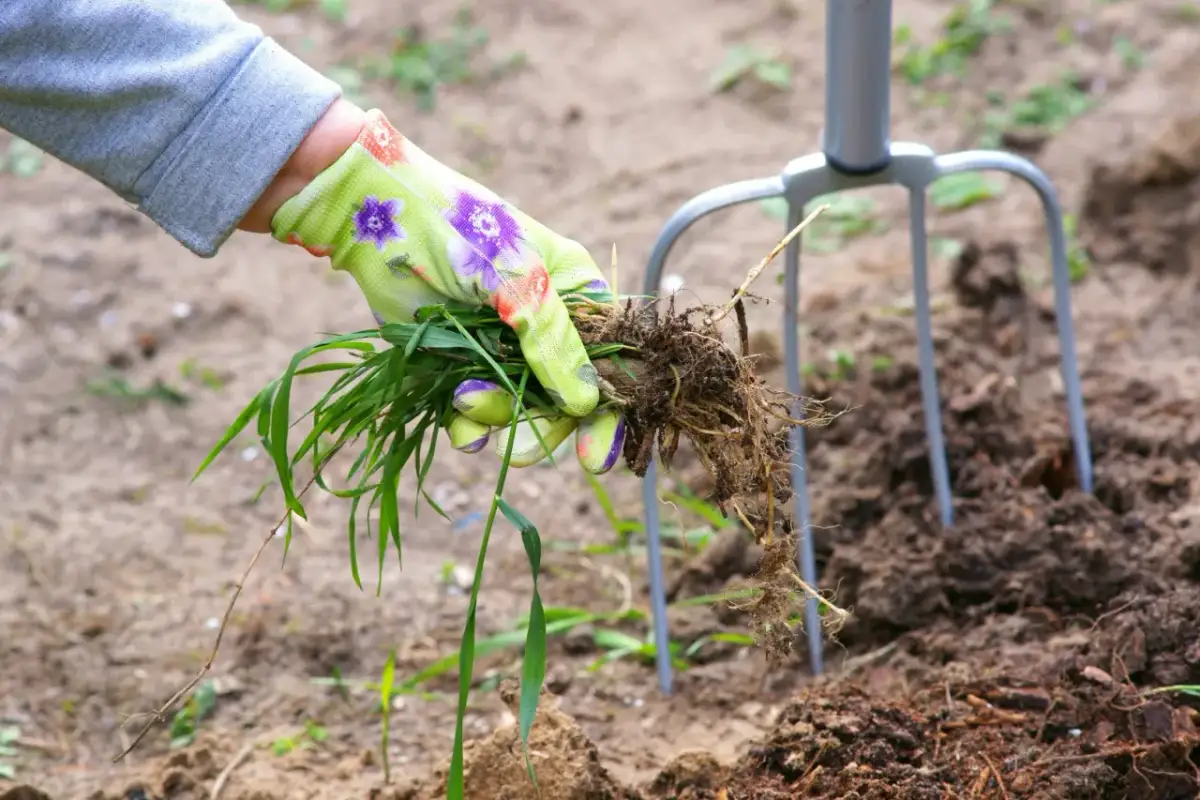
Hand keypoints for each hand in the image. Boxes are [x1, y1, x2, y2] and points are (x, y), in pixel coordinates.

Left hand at [269, 109, 624, 473]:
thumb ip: (550, 338)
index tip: (593, 454)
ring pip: (522, 411)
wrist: (374, 218)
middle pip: (568, 398)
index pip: (613, 361)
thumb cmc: (455, 226)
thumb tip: (586, 403)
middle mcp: (548, 325)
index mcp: (576, 293)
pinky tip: (456, 419)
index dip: (610, 411)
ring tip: (462, 401)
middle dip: (543, 424)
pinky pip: (479, 412)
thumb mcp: (512, 276)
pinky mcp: (463, 364)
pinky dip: (469, 424)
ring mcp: (505, 348)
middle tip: (524, 452)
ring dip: (497, 418)